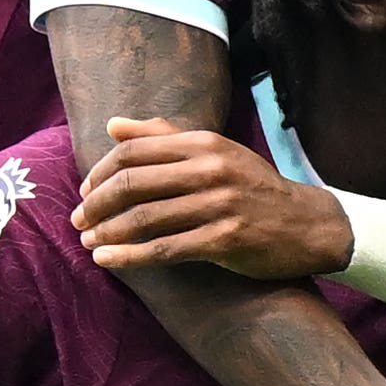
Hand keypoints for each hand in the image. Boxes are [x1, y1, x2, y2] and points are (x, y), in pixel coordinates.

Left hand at [72, 118, 353, 281]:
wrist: (307, 224)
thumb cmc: (251, 187)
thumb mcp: (213, 152)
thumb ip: (162, 136)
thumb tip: (112, 125)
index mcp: (203, 143)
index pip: (134, 151)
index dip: (100, 172)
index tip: (85, 191)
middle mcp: (209, 169)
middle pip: (132, 183)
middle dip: (95, 204)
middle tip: (78, 221)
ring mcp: (218, 205)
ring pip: (144, 218)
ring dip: (106, 232)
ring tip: (88, 242)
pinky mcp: (224, 240)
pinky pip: (164, 249)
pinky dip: (129, 256)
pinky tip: (107, 260)